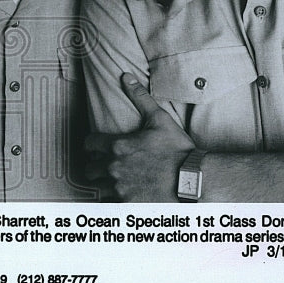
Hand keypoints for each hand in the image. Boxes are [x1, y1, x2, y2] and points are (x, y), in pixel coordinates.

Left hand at [85, 73, 194, 201]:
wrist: (194, 181)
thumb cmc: (178, 150)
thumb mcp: (160, 119)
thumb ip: (140, 97)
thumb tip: (126, 77)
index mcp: (118, 146)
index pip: (89, 144)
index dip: (91, 145)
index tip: (96, 147)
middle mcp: (114, 168)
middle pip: (89, 169)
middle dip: (95, 166)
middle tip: (105, 165)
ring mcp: (121, 188)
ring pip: (99, 188)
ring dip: (105, 184)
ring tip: (116, 182)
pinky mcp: (129, 205)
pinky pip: (112, 205)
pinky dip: (116, 201)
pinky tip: (126, 196)